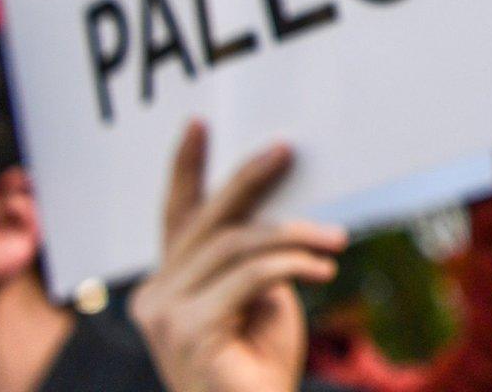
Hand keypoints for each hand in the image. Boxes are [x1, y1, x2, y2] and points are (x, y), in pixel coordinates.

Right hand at [131, 122, 345, 391]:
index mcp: (169, 287)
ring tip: (336, 239)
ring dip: (293, 235)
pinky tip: (323, 270)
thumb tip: (278, 210)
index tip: (199, 123)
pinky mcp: (189, 330)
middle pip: (206, 221)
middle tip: (287, 150)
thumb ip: (254, 259)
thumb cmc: (260, 372)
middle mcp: (155, 297)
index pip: (176, 218)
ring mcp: (164, 315)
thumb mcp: (261, 300)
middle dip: (249, 179)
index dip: (185, 169)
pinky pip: (250, 276)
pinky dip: (293, 265)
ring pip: (234, 245)